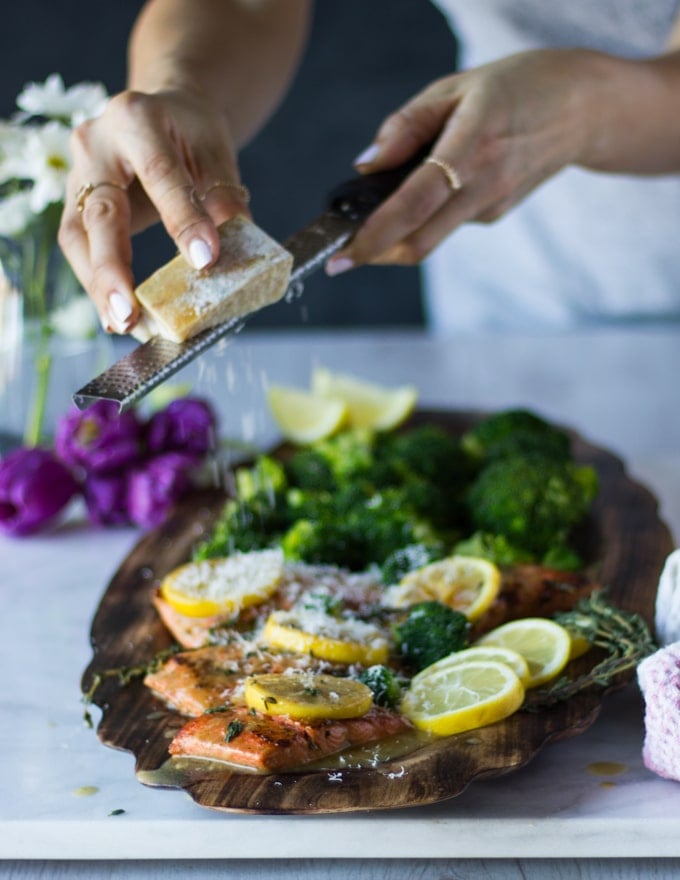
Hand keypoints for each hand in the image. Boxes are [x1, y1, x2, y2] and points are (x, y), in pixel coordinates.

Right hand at [58, 88, 249, 333]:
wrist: (162, 113)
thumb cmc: (191, 134)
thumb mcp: (217, 155)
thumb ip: (225, 198)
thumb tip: (238, 253)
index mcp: (138, 118)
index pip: (160, 172)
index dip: (182, 219)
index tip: (206, 262)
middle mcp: (96, 141)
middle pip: (101, 210)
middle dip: (113, 267)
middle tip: (130, 313)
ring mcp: (77, 172)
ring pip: (78, 235)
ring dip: (98, 285)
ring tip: (123, 323)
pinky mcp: (73, 200)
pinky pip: (78, 246)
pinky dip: (96, 282)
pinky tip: (114, 314)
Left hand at [326, 49, 594, 273]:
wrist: (583, 108)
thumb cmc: (515, 87)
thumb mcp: (455, 87)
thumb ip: (405, 127)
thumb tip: (366, 166)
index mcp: (471, 146)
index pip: (414, 204)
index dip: (375, 236)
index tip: (340, 256)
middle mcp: (484, 186)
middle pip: (419, 242)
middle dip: (374, 254)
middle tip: (341, 255)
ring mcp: (493, 207)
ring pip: (430, 237)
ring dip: (395, 235)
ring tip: (376, 212)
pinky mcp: (496, 214)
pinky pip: (447, 223)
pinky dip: (423, 218)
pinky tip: (426, 190)